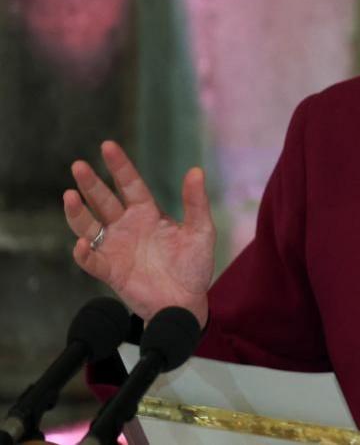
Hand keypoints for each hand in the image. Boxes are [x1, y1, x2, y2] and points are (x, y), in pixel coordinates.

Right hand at [64, 141, 215, 327]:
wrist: (187, 301)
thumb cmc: (194, 265)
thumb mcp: (200, 230)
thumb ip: (196, 202)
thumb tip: (196, 170)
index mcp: (147, 213)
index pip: (130, 184)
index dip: (119, 166)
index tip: (107, 145)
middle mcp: (126, 226)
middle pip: (104, 200)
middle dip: (91, 184)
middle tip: (78, 165)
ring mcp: (115, 248)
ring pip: (89, 226)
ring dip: (78, 212)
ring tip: (69, 195)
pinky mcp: (111, 271)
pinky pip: (92, 261)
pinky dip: (85, 253)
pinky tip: (82, 244)